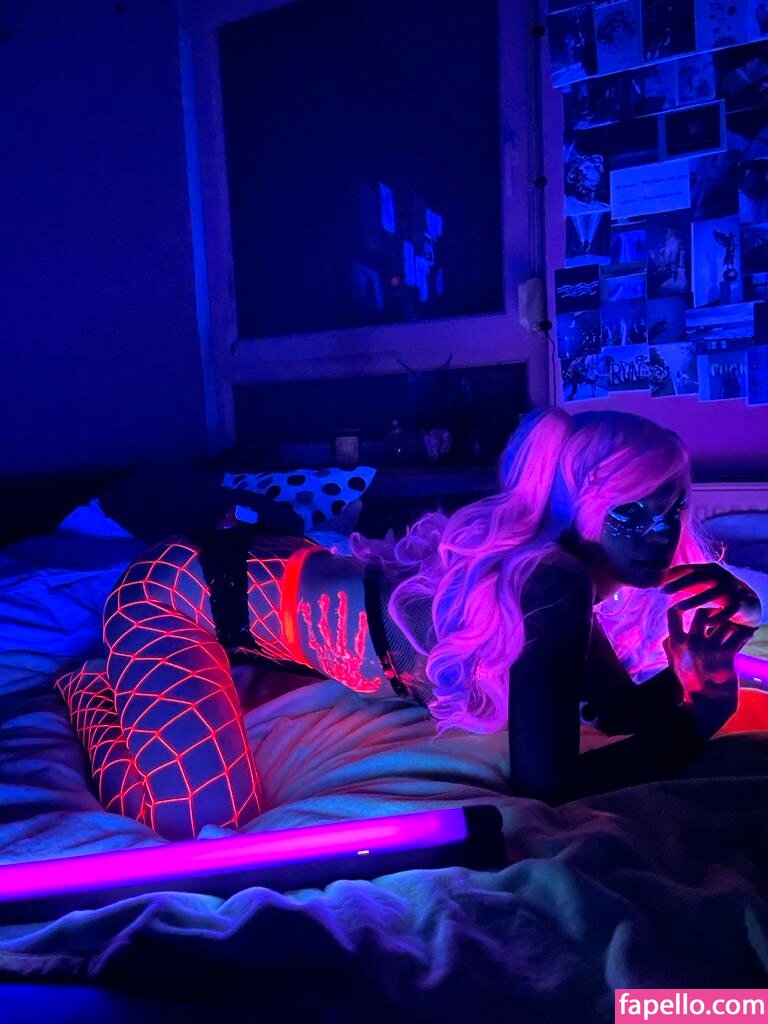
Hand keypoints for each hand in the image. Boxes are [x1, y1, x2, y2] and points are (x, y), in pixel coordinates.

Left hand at [661, 562, 761, 628]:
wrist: (748, 603)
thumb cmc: (716, 594)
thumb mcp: (700, 586)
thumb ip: (683, 584)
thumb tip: (657, 583)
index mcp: (710, 569)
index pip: (688, 568)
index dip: (672, 574)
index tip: (656, 582)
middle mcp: (721, 576)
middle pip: (699, 576)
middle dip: (680, 583)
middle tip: (663, 591)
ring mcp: (732, 589)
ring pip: (712, 593)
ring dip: (693, 601)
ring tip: (678, 608)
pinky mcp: (741, 603)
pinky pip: (728, 611)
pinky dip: (716, 617)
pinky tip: (705, 624)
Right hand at [663, 606, 753, 737]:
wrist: (708, 704)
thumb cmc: (691, 684)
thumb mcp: (674, 665)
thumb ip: (670, 649)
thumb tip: (666, 637)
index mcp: (678, 643)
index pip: (674, 613)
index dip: (683, 606)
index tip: (691, 607)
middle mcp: (693, 643)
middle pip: (703, 612)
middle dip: (712, 613)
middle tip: (720, 618)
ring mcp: (711, 649)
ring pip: (724, 623)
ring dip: (731, 625)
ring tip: (735, 629)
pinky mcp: (728, 656)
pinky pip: (739, 636)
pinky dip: (745, 634)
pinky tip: (748, 634)